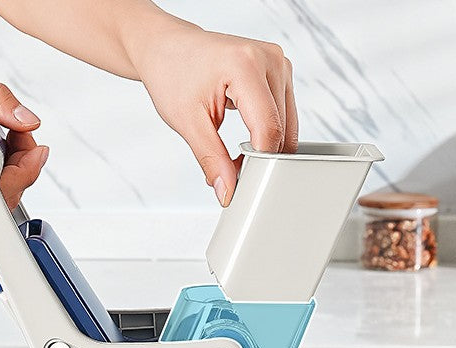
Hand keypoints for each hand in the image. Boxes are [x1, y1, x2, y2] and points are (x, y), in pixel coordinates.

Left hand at [132, 25, 297, 205]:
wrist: (168, 48)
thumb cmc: (172, 76)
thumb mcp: (187, 123)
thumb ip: (211, 159)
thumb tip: (227, 190)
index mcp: (245, 65)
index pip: (268, 129)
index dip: (256, 163)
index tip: (238, 183)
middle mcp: (269, 59)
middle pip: (281, 129)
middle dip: (259, 158)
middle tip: (229, 169)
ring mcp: (278, 63)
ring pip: (287, 125)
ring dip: (265, 147)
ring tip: (234, 152)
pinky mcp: (279, 71)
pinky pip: (284, 114)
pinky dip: (267, 134)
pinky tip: (245, 138)